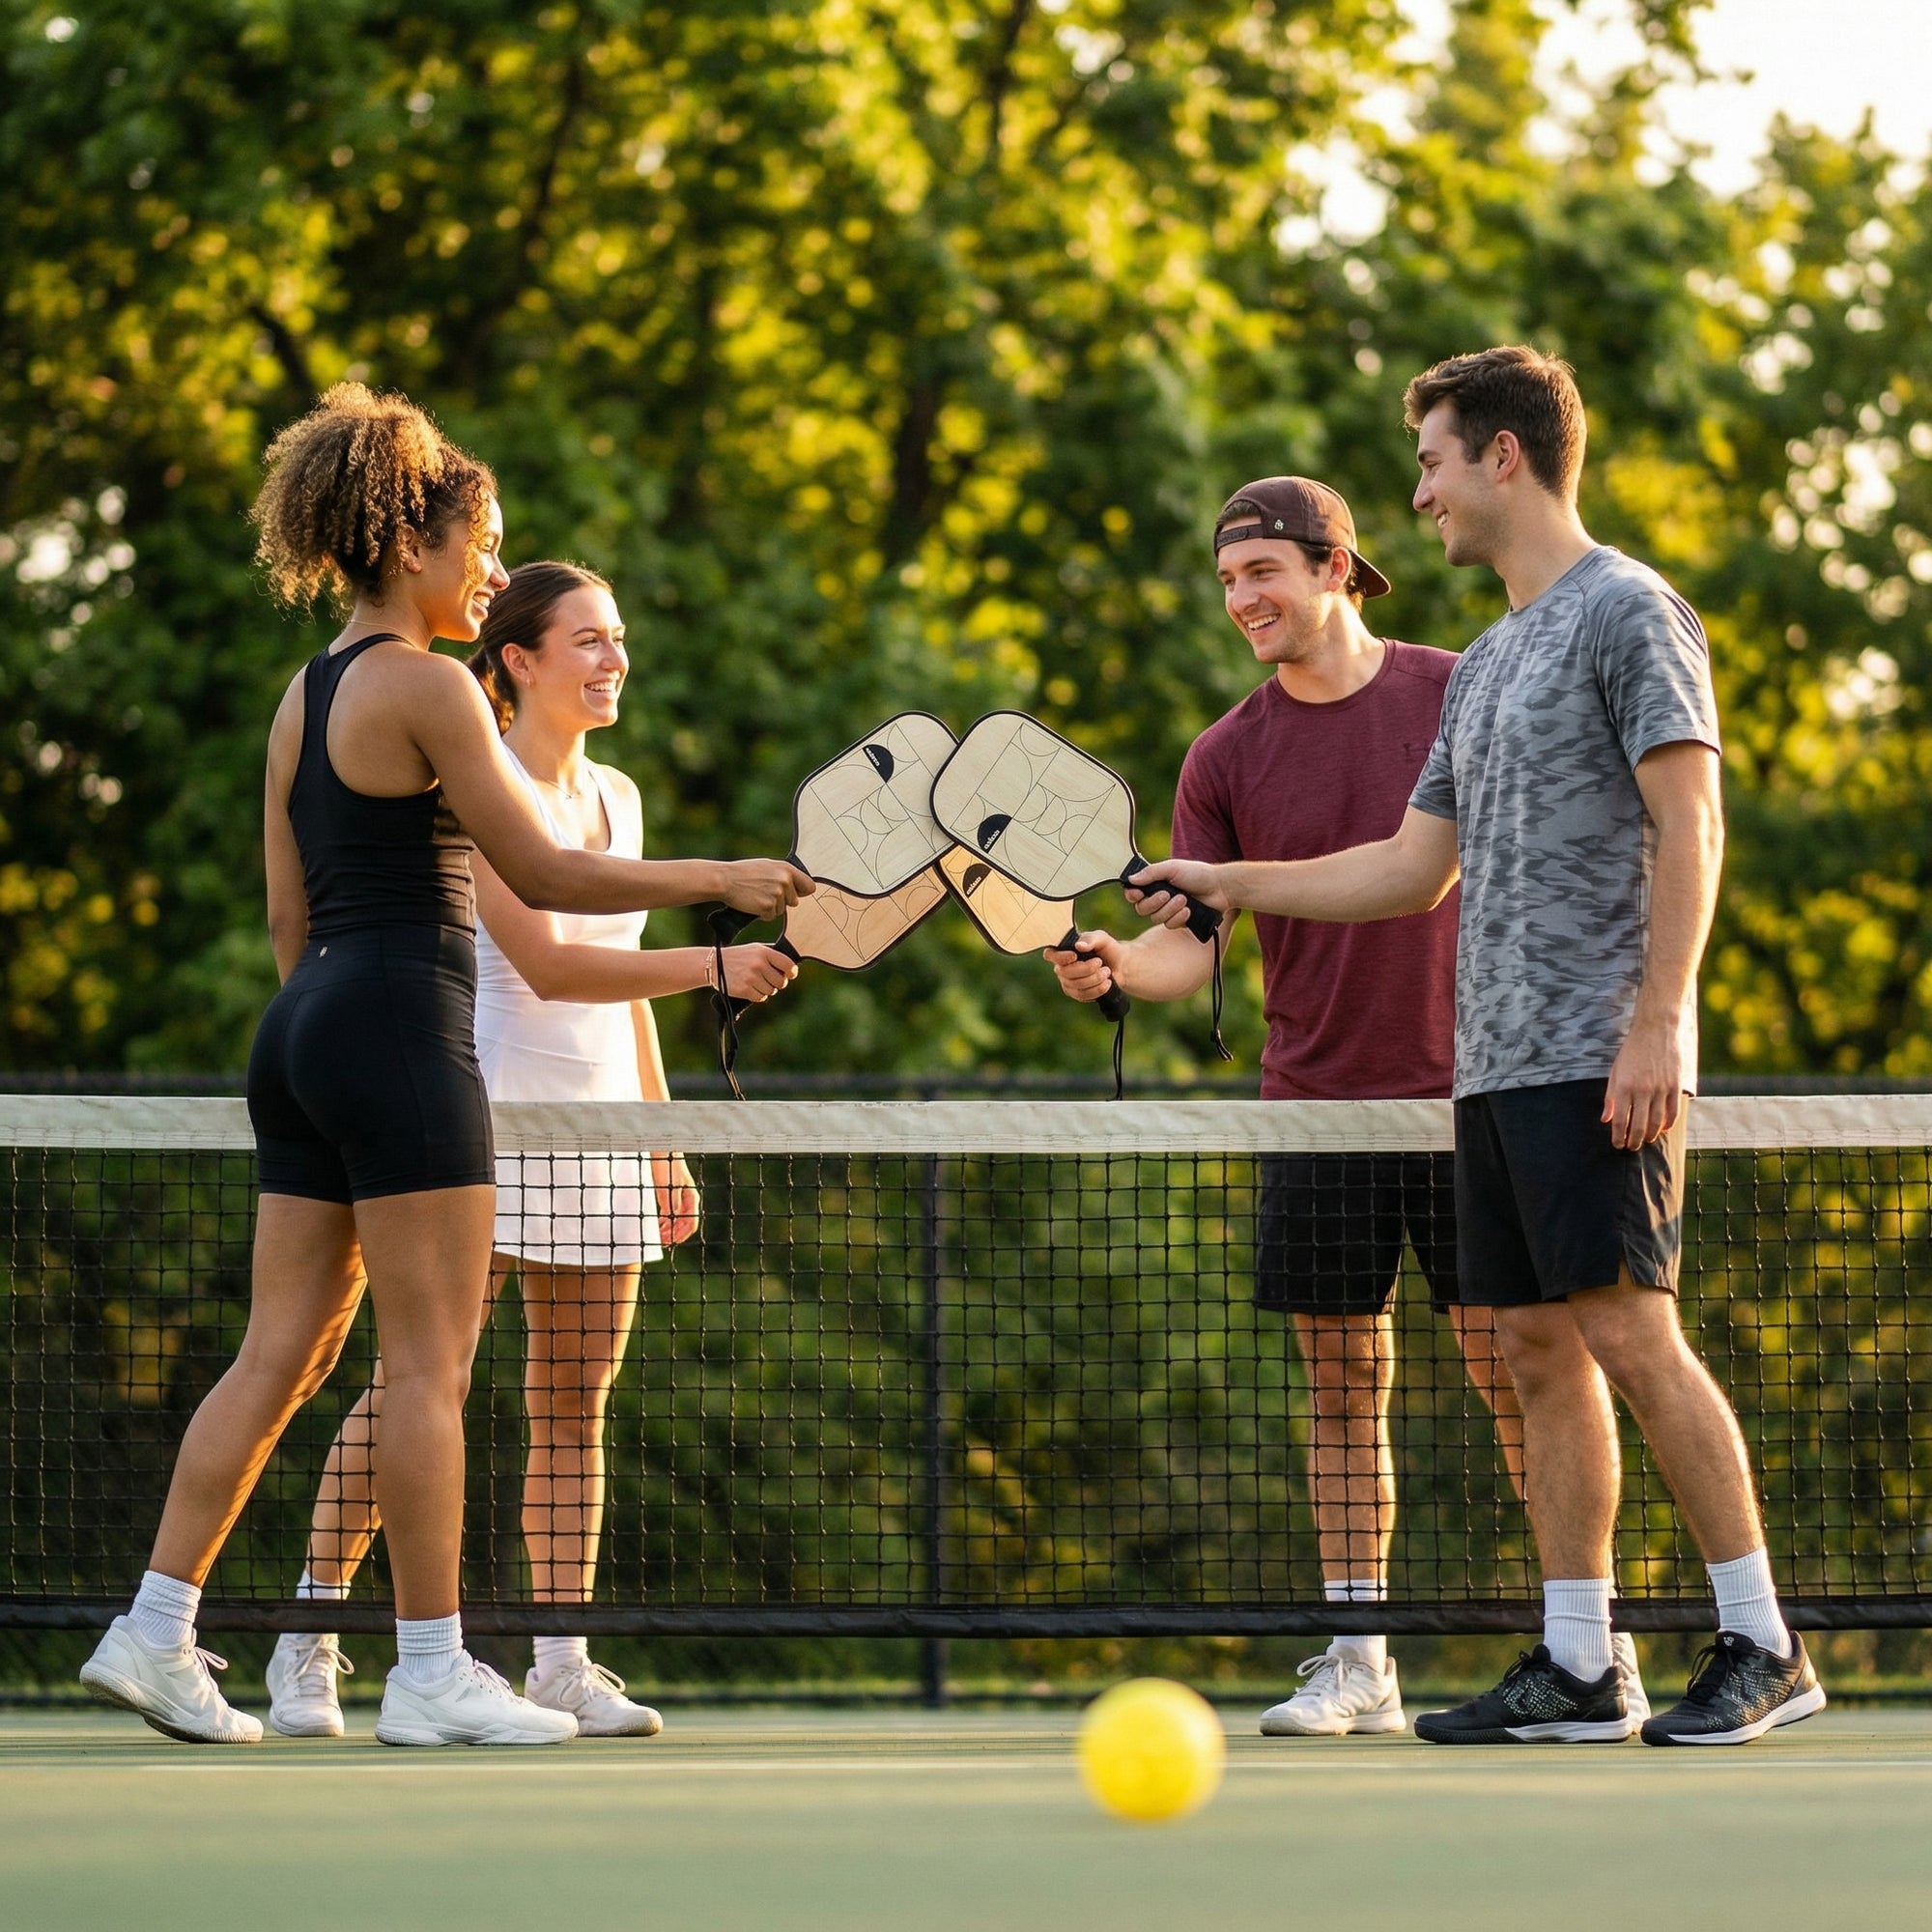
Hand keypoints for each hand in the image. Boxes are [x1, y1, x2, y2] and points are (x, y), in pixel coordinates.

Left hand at [653, 1153, 700, 1245]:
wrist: (661, 1151)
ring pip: (678, 1221)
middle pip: (685, 1225)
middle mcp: (688, 1200)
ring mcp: (681, 1198)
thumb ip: (670, 1202)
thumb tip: (673, 1218)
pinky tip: (658, 1227)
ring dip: (669, 1231)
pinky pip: (671, 1214)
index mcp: (691, 1198)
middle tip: (661, 1243)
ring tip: (658, 1238)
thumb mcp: (667, 1185)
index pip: (691, 1223)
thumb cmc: (666, 1165)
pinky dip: (665, 1222)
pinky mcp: (672, 1196)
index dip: (681, 1235)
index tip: (669, 1242)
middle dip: (674, 1235)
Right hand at [722, 859, 812, 918]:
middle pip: (794, 901)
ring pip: (782, 910)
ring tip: (757, 896)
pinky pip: (771, 916)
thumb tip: (799, 886)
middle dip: (782, 901)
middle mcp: (785, 881)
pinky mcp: (768, 906)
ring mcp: (777, 894)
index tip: (795, 894)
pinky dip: (762, 914)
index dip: (802, 892)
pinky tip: (753, 903)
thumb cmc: (744, 872)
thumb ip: (784, 874)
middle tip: (764, 893)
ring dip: (771, 907)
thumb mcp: (768, 866)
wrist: (725, 880)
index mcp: (787, 869)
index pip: (809, 886)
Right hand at [723, 943, 796, 1002]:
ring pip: (771, 991)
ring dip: (766, 989)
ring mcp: (752, 978)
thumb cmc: (738, 956)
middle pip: (781, 982)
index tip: (790, 974)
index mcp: (764, 952)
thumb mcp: (755, 948)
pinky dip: (757, 995)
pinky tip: (750, 987)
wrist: (713, 964)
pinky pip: (761, 998)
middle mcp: (759, 964)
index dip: (791, 972)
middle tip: (768, 979)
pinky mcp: (745, 990)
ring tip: (756, 982)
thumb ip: (772, 954)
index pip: (788, 965)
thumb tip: (790, 964)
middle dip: (777, 983)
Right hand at [1043, 929, 1123, 1002]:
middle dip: (1085, 969)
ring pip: (1075, 985)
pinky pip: (1083, 995)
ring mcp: (1068, 982)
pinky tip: (1107, 983)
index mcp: (1064, 951)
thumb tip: (1079, 946)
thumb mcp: (1101, 938)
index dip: (1060, 957)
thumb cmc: (1107, 948)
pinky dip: (1097, 989)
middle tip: (1100, 962)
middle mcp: (1062, 967)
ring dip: (1094, 979)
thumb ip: (1090, 939)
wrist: (1120, 965)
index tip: (1075, 956)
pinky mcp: (1077, 994)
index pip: (1050, 955)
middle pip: (1064, 972)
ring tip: (1107, 971)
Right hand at [1124, 857, 1228, 929]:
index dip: (1132, 895)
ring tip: (1185, 899)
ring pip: (1155, 918)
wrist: (1220, 888)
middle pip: (1141, 909)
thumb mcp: (1172, 868)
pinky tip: (1189, 910)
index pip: (1134, 893)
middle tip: (1167, 894)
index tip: (1137, 894)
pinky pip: (1170, 925)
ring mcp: (1169, 911)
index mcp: (1155, 883)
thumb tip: (1131, 879)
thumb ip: (1151, 873)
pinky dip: (1179, 917)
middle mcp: (1159, 898)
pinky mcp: (1179, 922)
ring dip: (1170, 909)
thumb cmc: (1198, 874)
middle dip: (1154, 902)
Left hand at [1602, 1015, 1684, 1149]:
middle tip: (1632, 1147)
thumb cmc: (1632, 1052)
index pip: (1620, 1120)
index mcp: (1623, 1087)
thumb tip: (1605, 1119)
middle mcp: (1642, 1090)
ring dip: (1651, 1135)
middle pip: (1639, 1125)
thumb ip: (1610, 1097)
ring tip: (1646, 1141)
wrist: (1656, 1030)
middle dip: (1634, 1140)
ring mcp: (1660, 1088)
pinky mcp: (1675, 1086)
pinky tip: (1663, 1129)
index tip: (1618, 1145)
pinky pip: (1673, 1112)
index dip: (1618, 1136)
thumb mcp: (1615, 1072)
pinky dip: (1668, 1124)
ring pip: (1657, 1122)